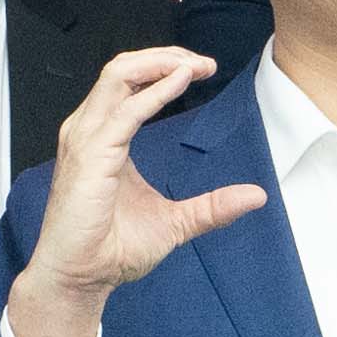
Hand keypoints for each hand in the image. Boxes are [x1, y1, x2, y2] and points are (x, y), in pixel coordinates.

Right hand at [0, 44, 262, 336]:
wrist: (81, 279)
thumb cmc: (111, 250)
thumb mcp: (175, 223)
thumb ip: (211, 206)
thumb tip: (256, 196)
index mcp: (104, 138)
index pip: (129, 83)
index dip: (166, 68)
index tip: (204, 70)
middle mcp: (90, 130)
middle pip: (123, 68)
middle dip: (165, 56)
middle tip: (205, 62)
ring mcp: (86, 140)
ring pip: (119, 75)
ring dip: (160, 63)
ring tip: (195, 65)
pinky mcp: (91, 156)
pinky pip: (126, 112)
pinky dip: (155, 92)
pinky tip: (181, 82)